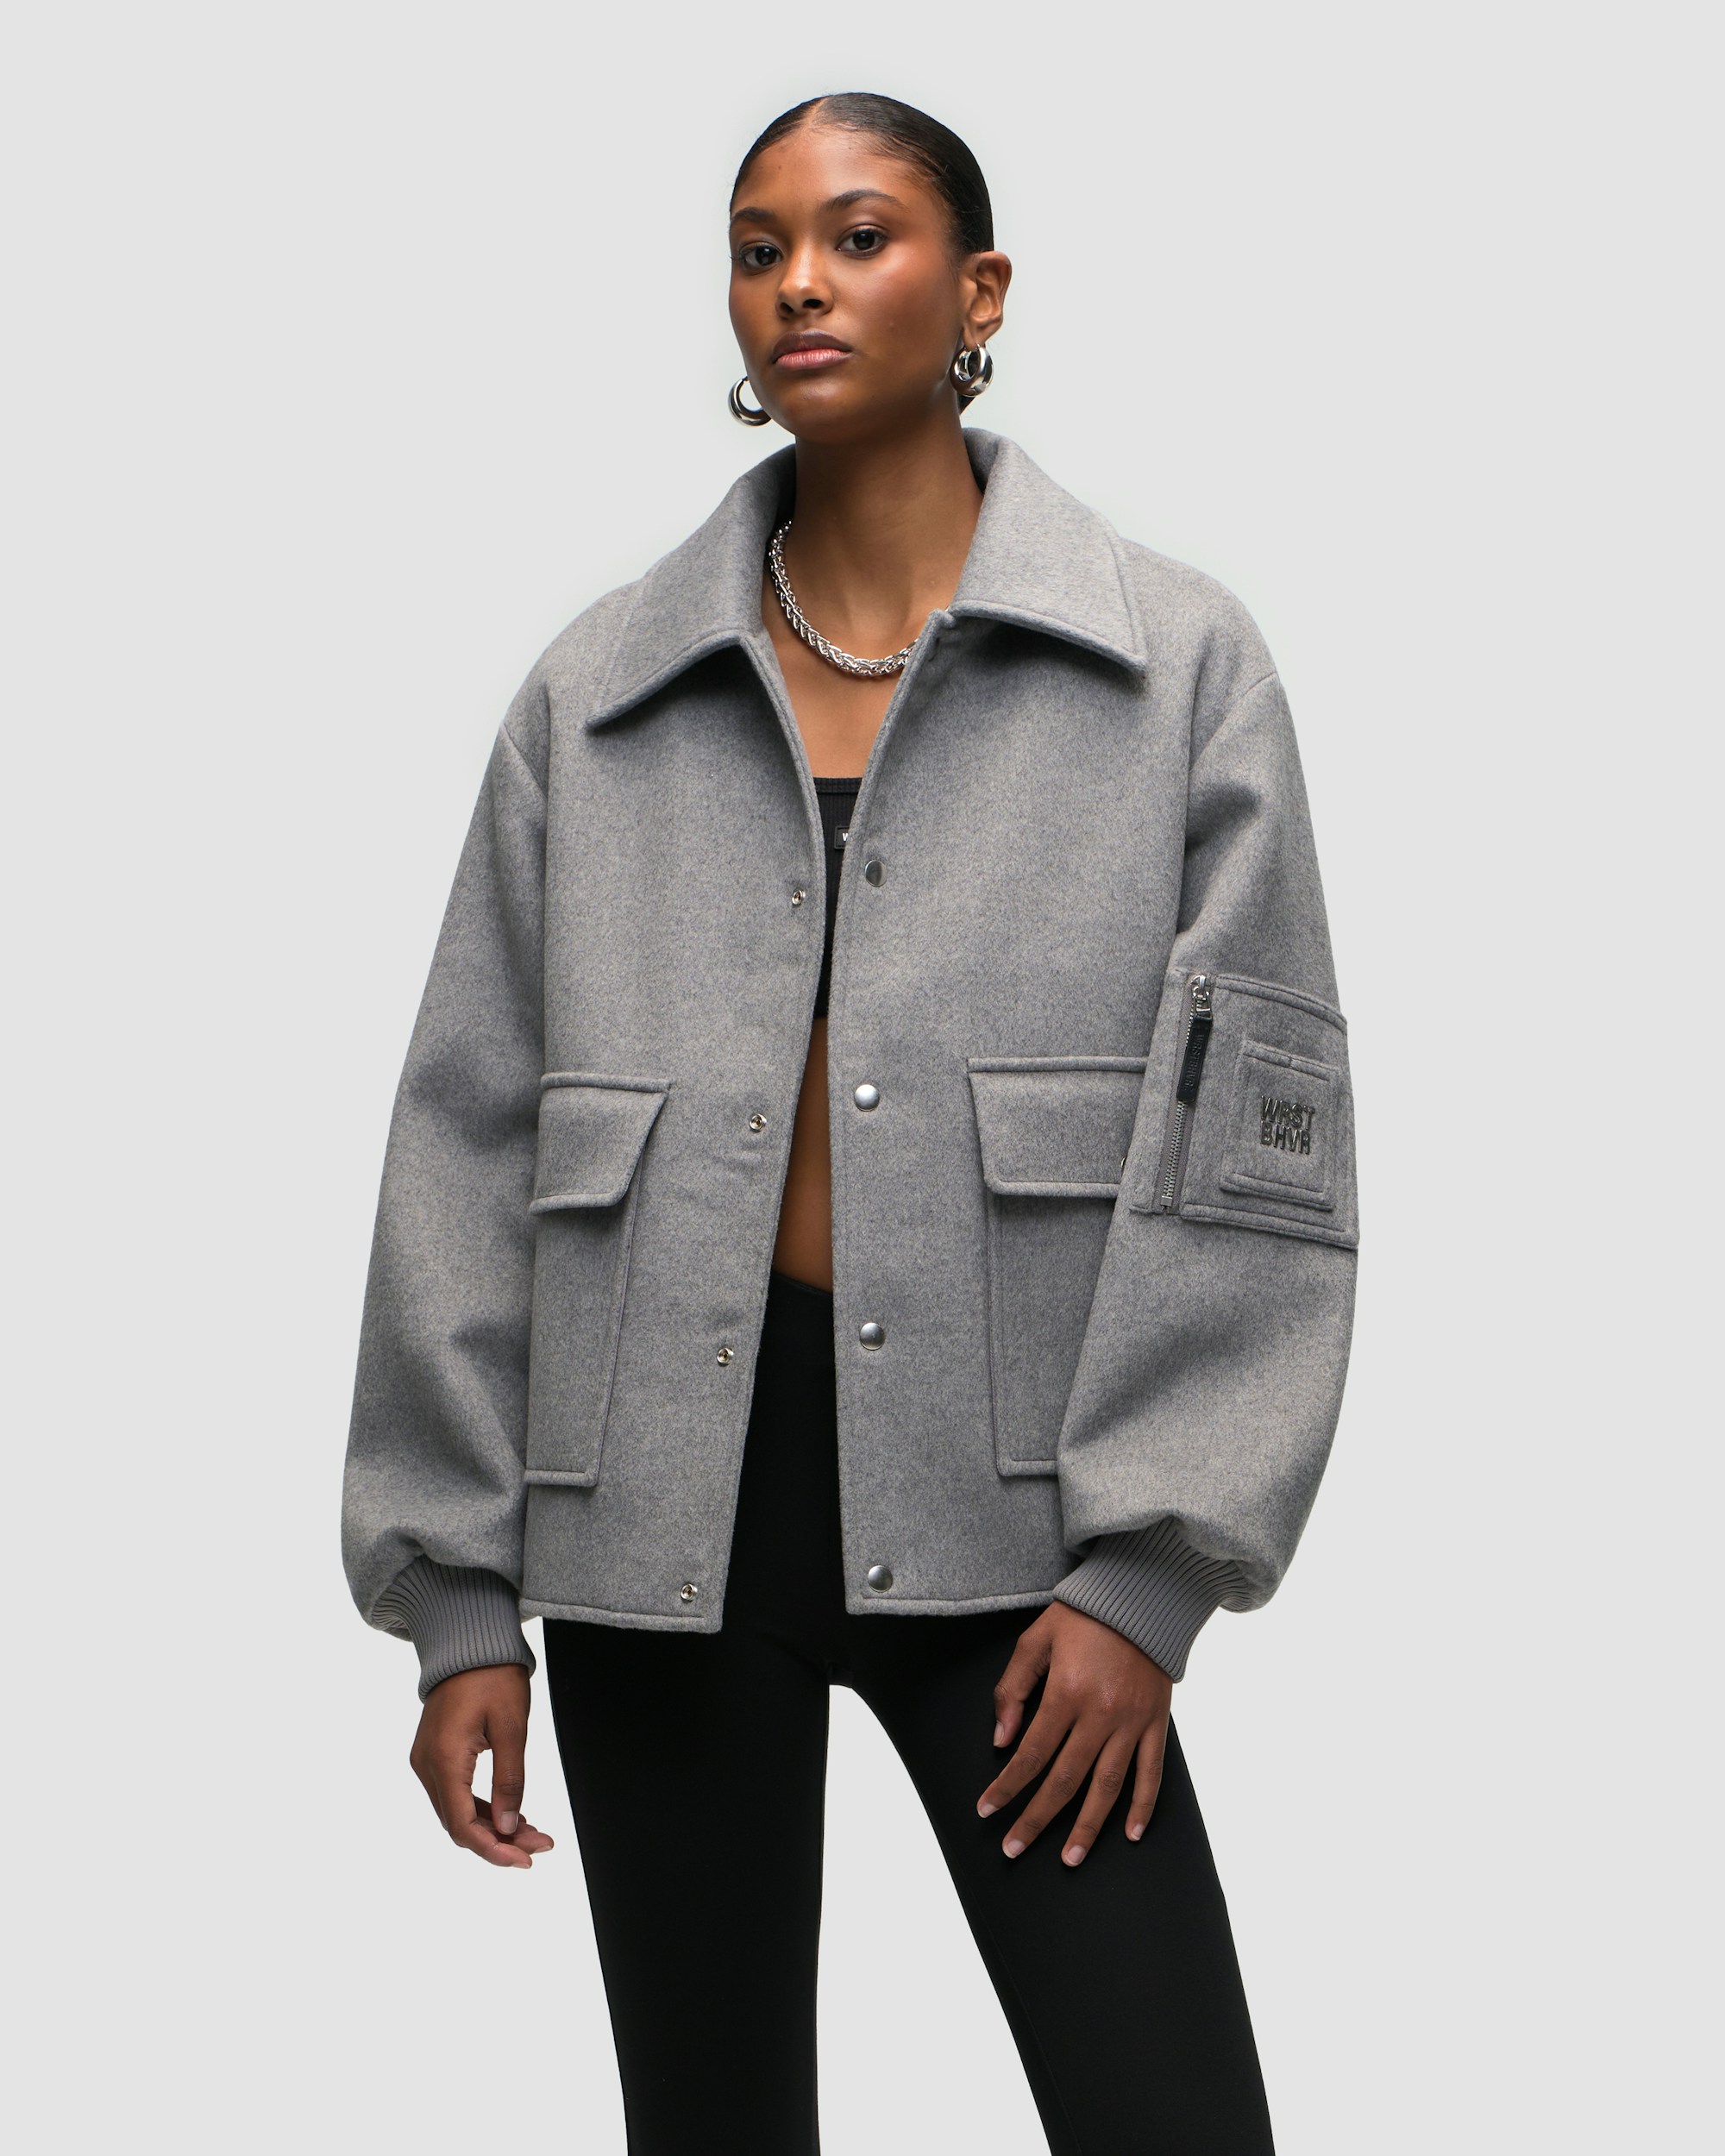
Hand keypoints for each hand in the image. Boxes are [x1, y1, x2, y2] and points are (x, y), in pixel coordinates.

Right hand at [409, 1663, 555, 1868]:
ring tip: (533, 1832)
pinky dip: (481, 1808)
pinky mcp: (434, 1755)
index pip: (462, 1825)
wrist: (469, 1641)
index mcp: (444, 1757)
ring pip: (456, 1812)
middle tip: (541, 1844)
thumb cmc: (494, 1675)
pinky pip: (454, 1794)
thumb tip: (508, 1827)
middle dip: (499, 1841)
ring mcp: (426, 1760)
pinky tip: (510, 1814)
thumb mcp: (512, 1726)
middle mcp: (427, 1764)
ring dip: (491, 1827)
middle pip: (458, 1824)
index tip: (527, 1860)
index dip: (493, 1850)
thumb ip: (510, 1780)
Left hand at [978, 1603, 1171, 1865]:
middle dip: (1036, 1820)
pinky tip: (1129, 1834)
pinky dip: (1142, 1806)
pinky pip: (1151, 1773)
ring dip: (1087, 1827)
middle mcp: (1100, 1715)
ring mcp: (1132, 1722)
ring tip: (1069, 1859)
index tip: (987, 1811)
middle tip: (1013, 1849)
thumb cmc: (1083, 1616)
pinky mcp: (1156, 1723)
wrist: (1141, 1595)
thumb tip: (1002, 1739)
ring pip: (1107, 1787)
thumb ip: (1013, 1688)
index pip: (1031, 1754)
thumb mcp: (1036, 1639)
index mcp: (1066, 1693)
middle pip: (1064, 1781)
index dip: (1007, 1786)